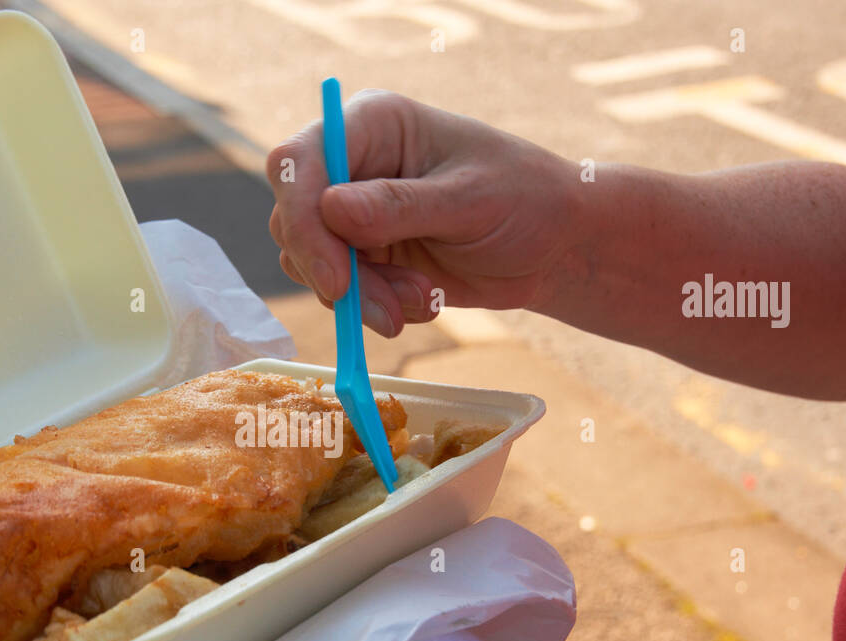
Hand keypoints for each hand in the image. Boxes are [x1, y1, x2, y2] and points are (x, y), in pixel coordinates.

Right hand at [266, 90, 580, 335]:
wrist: (552, 245)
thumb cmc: (526, 200)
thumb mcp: (470, 200)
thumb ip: (400, 206)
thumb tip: (331, 210)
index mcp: (372, 125)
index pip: (298, 163)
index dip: (304, 222)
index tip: (337, 281)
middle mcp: (351, 165)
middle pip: (293, 219)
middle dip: (337, 273)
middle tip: (388, 311)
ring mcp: (352, 213)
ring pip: (310, 262)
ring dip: (361, 297)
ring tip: (421, 300)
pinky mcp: (361, 256)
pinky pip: (337, 290)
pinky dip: (371, 309)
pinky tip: (421, 303)